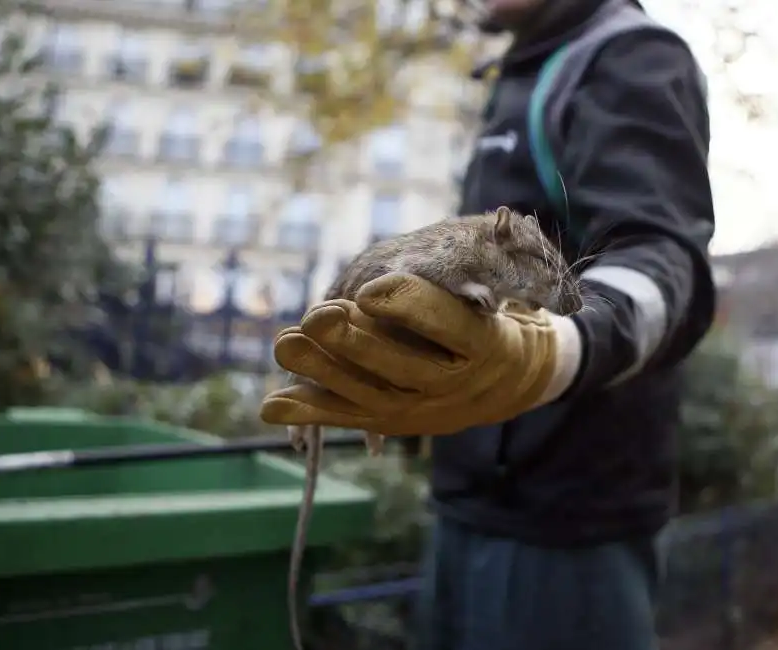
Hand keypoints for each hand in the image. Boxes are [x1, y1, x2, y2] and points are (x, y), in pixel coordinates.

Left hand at [260, 273, 579, 435]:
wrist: (507, 381)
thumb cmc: (488, 320)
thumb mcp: (490, 294)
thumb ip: (451, 280)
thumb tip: (410, 258)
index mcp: (485, 344)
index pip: (448, 323)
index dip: (408, 305)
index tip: (370, 288)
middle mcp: (455, 384)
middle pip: (402, 367)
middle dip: (356, 343)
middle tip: (317, 316)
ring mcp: (423, 410)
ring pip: (369, 395)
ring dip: (322, 370)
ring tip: (284, 343)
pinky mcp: (393, 422)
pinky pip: (349, 419)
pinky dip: (308, 412)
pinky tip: (270, 405)